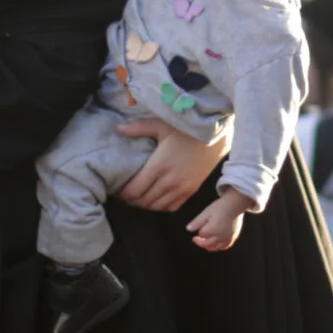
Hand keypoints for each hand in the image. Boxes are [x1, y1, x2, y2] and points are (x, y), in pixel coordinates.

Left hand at [113, 119, 227, 211]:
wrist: (215, 136)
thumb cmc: (187, 129)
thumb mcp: (162, 124)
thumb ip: (139, 128)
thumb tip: (118, 128)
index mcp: (159, 166)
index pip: (134, 190)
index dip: (123, 194)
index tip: (117, 190)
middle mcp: (169, 181)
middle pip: (143, 201)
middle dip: (131, 200)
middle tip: (124, 196)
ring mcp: (182, 189)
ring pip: (156, 207)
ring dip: (144, 205)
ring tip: (137, 198)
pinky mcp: (191, 191)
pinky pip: (172, 207)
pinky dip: (160, 207)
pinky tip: (155, 200)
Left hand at [188, 187, 254, 251]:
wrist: (235, 205)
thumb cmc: (219, 207)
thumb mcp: (206, 212)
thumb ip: (197, 222)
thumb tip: (188, 229)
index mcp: (212, 230)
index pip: (201, 234)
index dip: (199, 230)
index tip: (200, 225)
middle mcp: (219, 236)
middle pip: (206, 244)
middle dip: (200, 241)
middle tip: (196, 239)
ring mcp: (227, 238)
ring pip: (215, 247)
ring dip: (208, 246)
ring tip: (205, 243)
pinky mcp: (233, 237)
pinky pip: (225, 246)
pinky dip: (219, 247)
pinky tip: (216, 244)